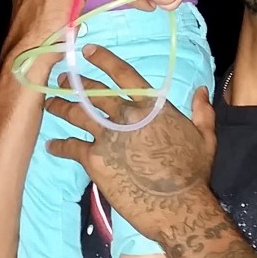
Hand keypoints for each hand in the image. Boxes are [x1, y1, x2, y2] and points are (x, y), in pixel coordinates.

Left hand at [45, 44, 215, 245]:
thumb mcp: (206, 137)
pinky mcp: (95, 160)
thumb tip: (201, 91)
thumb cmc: (194, 173)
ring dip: (60, 107)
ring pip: (77, 114)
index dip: (104, 60)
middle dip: (74, 83)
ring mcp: (107, 136)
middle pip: (93, 93)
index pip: (123, 74)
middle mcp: (126, 115)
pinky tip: (51, 146)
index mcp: (152, 106)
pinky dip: (59, 146)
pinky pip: (71, 148)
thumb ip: (202, 112)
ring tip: (50, 103)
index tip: (89, 51)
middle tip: (62, 79)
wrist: (178, 206)